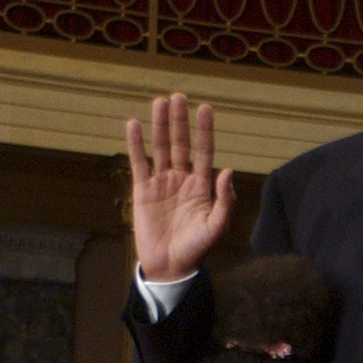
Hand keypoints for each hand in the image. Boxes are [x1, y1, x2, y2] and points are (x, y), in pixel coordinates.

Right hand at [125, 93, 235, 280]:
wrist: (170, 266)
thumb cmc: (196, 249)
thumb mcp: (215, 227)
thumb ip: (224, 201)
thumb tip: (228, 171)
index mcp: (201, 186)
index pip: (204, 152)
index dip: (204, 131)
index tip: (205, 108)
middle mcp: (182, 179)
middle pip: (180, 144)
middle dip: (180, 121)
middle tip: (179, 96)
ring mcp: (162, 182)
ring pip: (160, 148)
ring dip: (159, 126)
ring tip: (159, 102)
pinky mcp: (143, 190)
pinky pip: (138, 163)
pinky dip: (136, 144)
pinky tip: (134, 125)